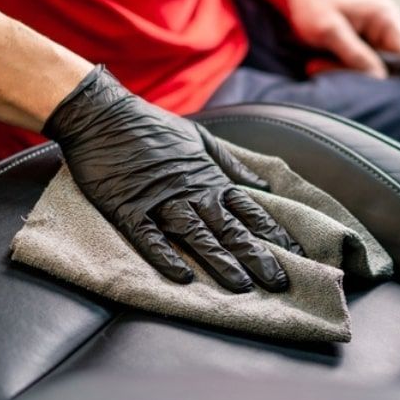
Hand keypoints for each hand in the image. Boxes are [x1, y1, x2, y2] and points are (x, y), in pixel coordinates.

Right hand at [43, 66, 303, 292]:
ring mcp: (158, 201)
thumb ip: (231, 165)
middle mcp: (190, 193)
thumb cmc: (152, 126)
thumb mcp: (200, 140)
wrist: (103, 114)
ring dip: (220, 261)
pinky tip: (181, 276)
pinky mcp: (127, 208)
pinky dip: (164, 256)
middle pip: (229, 229)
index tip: (295, 255)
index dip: (273, 234)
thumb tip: (261, 184)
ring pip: (196, 236)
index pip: (249, 211)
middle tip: (279, 281)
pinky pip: (148, 237)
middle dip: (256, 256)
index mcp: (208, 179)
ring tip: (241, 286)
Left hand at [283, 0, 399, 77]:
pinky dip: (341, 68)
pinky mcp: (359, 44)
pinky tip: (321, 62)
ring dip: (346, 71)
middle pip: (389, 64)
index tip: (374, 88)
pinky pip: (358, 64)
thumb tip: (379, 78)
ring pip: (371, 68)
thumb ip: (355, 54)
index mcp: (386, 16)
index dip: (396, 75)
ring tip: (319, 64)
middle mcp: (385, 26)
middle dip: (363, 74)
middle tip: (332, 70)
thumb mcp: (330, 30)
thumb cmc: (311, 4)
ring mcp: (372, 35)